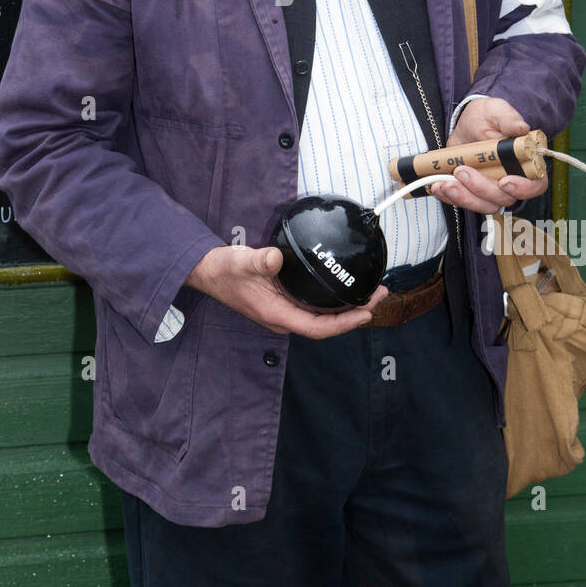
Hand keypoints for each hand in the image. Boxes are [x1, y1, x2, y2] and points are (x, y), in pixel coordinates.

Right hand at [185, 243, 391, 337]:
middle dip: (355, 313)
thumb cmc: (223, 270)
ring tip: (370, 291)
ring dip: (347, 307)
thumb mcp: (240, 262)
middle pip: (326, 325)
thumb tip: (275, 258)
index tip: (367, 312)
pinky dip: (333, 300)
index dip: (344, 324)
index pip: (318, 328)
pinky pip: (314, 306)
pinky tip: (344, 287)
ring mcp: (284, 311)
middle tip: (379, 293)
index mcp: (277, 315)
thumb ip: (258, 261)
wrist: (206, 271)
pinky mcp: (283, 301)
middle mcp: (283, 318)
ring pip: (322, 316)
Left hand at [428, 96, 547, 214]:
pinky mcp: (473, 191)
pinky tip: (437, 186)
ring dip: (463, 197)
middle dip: (481, 188)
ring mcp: (491, 188)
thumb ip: (508, 119)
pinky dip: (450, 197)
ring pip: (483, 204)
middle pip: (504, 197)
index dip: (523, 188)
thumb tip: (521, 127)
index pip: (535, 185)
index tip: (504, 182)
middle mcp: (512, 180)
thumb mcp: (497, 111)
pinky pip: (464, 202)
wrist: (467, 123)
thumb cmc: (488, 117)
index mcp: (526, 163)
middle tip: (462, 171)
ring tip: (444, 183)